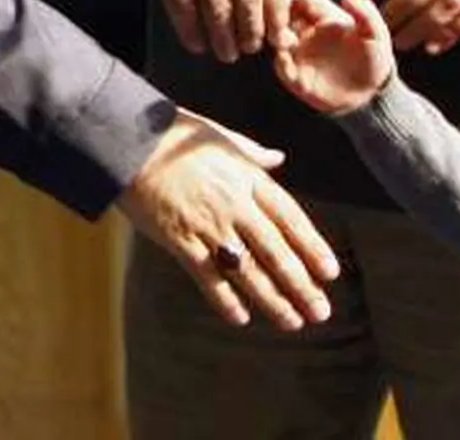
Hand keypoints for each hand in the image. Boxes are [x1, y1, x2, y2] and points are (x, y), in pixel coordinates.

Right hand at [115, 108, 339, 330]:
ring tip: (293, 322)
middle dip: (301, 285)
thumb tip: (278, 158)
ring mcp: (208, 225)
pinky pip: (207, 277)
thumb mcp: (224, 138)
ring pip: (248, 270)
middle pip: (277, 251)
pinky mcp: (179, 240)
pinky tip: (241, 319)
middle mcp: (236, 205)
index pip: (292, 219)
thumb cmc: (176, 136)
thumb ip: (255, 154)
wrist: (128, 142)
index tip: (331, 273)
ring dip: (272, 300)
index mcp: (250, 179)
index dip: (313, 247)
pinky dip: (224, 299)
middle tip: (321, 312)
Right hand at [272, 0, 392, 113]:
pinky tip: (289, 63)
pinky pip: (282, 69)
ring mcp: (301, 55)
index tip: (302, 3)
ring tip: (288, 41)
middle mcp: (308, 33)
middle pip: (283, 16)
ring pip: (277, 40)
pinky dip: (282, 65)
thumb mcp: (376, 34)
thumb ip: (366, 13)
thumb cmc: (374, 58)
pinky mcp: (298, 78)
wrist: (372, 92)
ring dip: (278, 39)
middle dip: (280, 15)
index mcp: (325, 18)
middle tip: (286, 20)